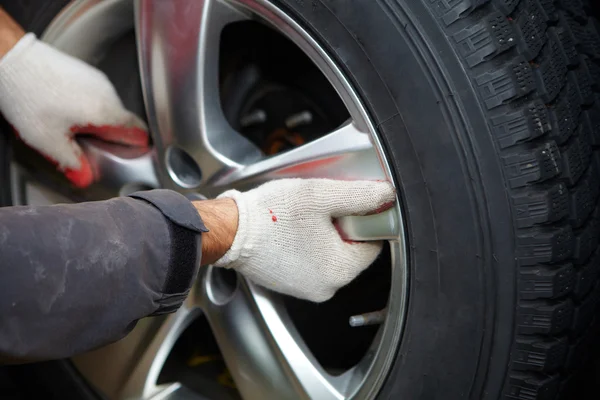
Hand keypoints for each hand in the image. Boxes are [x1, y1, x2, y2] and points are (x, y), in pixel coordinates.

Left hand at [0, 31, 147, 187]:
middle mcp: (109, 95)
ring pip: (109, 109)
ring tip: (70, 125)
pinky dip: (87, 105)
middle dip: (110, 136)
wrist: (13, 62)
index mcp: (107, 114)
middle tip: (86, 145)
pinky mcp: (87, 72)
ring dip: (97, 120)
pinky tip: (64, 108)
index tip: (126, 154)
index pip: (139, 134)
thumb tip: (85, 177)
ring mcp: (99, 81)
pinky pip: (97, 95)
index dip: (135, 147)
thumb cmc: (30, 99)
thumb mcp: (49, 142)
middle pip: (123, 123)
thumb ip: (73, 163)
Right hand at [212, 179, 395, 302]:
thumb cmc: (269, 216)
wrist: (230, 231)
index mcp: (339, 270)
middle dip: (341, 228)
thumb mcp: (320, 196)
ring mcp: (306, 289)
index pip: (372, 244)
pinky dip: (307, 245)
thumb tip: (385, 196)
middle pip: (351, 251)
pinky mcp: (291, 284)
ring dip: (324, 235)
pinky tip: (292, 231)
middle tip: (319, 211)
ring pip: (331, 255)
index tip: (345, 207)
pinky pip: (312, 262)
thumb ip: (358, 196)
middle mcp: (325, 287)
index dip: (362, 220)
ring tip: (302, 221)